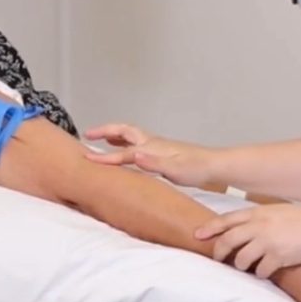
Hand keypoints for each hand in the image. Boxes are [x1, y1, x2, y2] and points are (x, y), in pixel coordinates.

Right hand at [83, 123, 215, 187]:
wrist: (215, 165)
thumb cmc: (196, 169)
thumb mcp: (175, 170)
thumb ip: (153, 163)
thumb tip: (135, 155)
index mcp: (152, 148)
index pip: (123, 154)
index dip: (104, 157)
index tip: (85, 159)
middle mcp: (153, 143)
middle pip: (124, 132)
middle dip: (105, 131)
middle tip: (87, 134)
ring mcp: (158, 146)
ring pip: (131, 136)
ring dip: (115, 135)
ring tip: (102, 138)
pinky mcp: (163, 152)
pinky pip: (138, 144)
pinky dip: (127, 144)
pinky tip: (129, 152)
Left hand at [196, 204, 300, 278]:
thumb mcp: (277, 211)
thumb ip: (259, 217)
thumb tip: (242, 226)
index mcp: (258, 213)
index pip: (227, 220)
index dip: (210, 228)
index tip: (198, 235)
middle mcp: (259, 226)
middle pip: (228, 241)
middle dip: (219, 252)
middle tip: (218, 259)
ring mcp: (267, 242)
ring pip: (241, 259)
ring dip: (241, 265)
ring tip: (247, 266)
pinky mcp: (277, 258)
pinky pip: (260, 271)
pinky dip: (260, 272)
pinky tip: (266, 271)